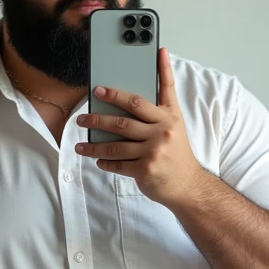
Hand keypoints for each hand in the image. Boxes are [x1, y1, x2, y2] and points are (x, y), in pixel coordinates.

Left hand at [74, 47, 202, 207]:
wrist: (188, 184)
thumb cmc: (177, 152)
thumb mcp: (175, 126)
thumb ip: (160, 107)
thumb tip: (139, 84)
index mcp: (169, 117)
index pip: (149, 96)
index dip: (126, 88)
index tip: (101, 88)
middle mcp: (162, 131)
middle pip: (123, 121)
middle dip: (99, 119)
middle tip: (82, 117)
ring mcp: (154, 151)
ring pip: (115, 146)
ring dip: (94, 146)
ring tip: (80, 145)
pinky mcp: (145, 169)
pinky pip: (118, 164)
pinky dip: (105, 163)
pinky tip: (98, 160)